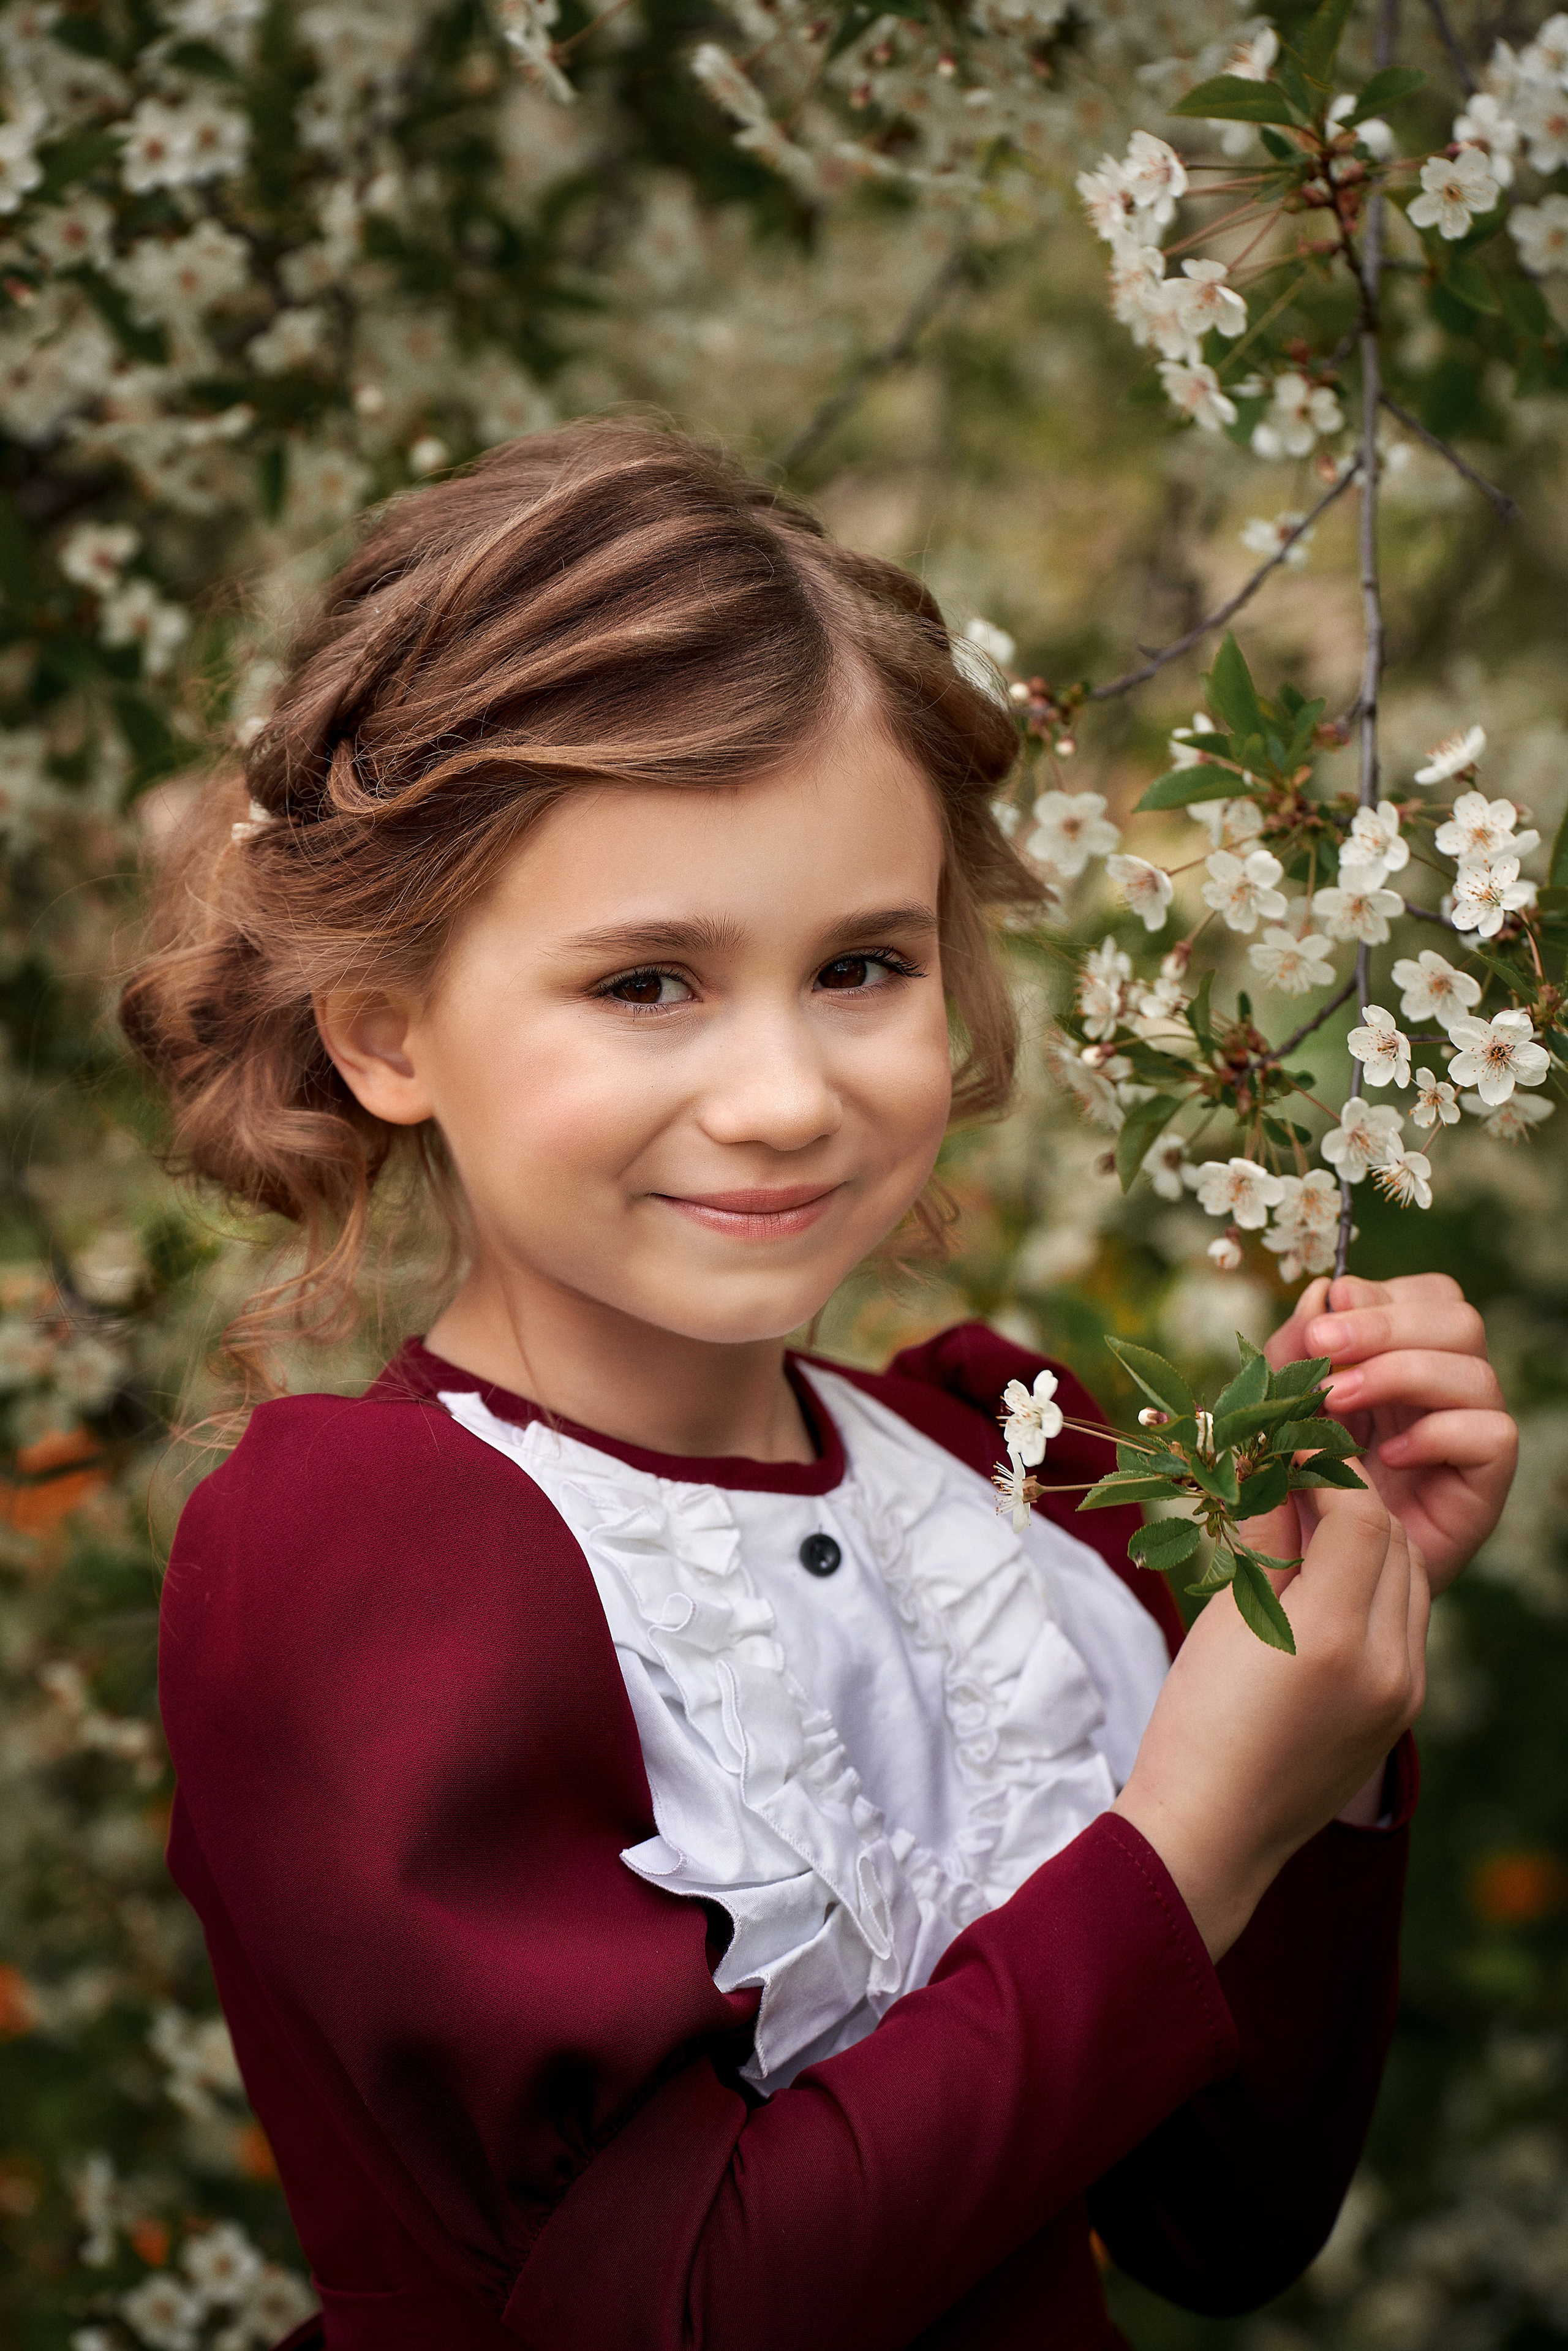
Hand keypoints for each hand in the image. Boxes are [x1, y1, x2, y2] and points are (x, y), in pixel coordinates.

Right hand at [1113, 1485, 1427, 1960]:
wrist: (1212, 1832)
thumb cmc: (1196, 1722)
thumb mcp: (1223, 1617)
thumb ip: (1263, 1533)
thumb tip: (1274, 1461)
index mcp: (1329, 1635)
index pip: (1360, 1515)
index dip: (1326, 1471)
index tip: (1287, 1449)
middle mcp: (1386, 1663)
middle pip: (1395, 1542)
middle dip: (1351, 1501)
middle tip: (1296, 1480)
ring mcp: (1405, 1692)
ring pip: (1411, 1577)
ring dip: (1370, 1542)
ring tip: (1310, 1529)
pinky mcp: (1404, 1711)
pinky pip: (1407, 1622)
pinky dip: (1376, 1588)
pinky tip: (1326, 1586)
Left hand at [1262, 1271, 1516, 1596]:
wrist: (1305, 1573)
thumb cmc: (1293, 1483)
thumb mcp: (1280, 1405)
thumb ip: (1295, 1348)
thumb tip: (1326, 1290)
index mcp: (1404, 1357)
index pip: (1427, 1297)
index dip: (1380, 1297)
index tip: (1321, 1322)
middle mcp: (1445, 1390)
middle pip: (1458, 1321)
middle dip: (1387, 1325)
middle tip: (1324, 1347)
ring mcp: (1469, 1434)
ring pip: (1476, 1372)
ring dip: (1401, 1373)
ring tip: (1338, 1400)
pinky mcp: (1483, 1483)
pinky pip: (1494, 1436)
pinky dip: (1439, 1433)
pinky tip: (1388, 1456)